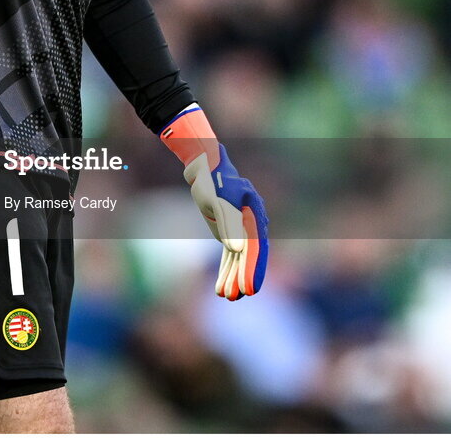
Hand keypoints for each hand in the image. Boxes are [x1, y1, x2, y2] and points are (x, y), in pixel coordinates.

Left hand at [161, 103, 268, 299]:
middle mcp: (252, 222)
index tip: (249, 289)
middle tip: (236, 297)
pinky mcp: (230, 230)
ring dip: (234, 276)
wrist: (204, 165)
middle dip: (243, 276)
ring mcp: (241, 227)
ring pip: (240, 257)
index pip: (256, 247)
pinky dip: (227, 269)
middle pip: (249, 255)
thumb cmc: (211, 180)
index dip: (253, 269)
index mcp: (254, 214)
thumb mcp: (216, 200)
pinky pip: (231, 254)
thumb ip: (228, 224)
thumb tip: (237, 250)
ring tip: (226, 297)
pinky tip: (221, 286)